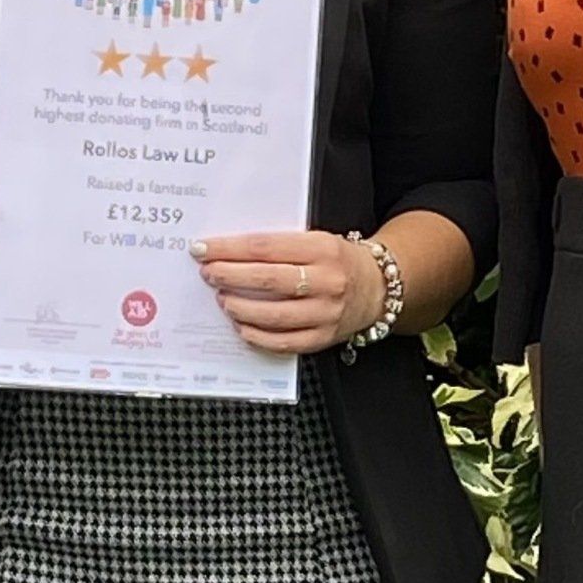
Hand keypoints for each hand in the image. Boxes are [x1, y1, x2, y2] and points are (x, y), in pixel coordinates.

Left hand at [191, 229, 382, 354]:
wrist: (377, 287)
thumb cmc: (338, 260)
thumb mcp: (316, 239)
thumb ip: (280, 245)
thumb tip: (230, 250)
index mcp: (322, 249)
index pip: (266, 247)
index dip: (230, 249)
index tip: (205, 248)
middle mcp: (327, 281)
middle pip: (268, 280)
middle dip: (230, 276)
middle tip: (209, 273)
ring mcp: (326, 313)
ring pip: (274, 315)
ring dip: (240, 307)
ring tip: (223, 299)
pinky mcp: (323, 338)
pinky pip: (284, 342)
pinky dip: (258, 336)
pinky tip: (242, 326)